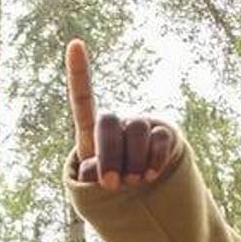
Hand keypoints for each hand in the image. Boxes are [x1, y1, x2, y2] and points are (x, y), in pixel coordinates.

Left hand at [66, 39, 173, 189]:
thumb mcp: (91, 190)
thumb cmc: (110, 192)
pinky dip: (154, 159)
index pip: (83, 102)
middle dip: (109, 153)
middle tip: (110, 184)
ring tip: (133, 183)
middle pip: (108, 121)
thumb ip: (88, 179)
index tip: (75, 44)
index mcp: (92, 133)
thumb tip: (94, 169)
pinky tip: (151, 176)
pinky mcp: (165, 134)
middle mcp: (117, 124)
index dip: (79, 73)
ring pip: (136, 128)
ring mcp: (141, 127)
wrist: (144, 198)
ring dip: (133, 160)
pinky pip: (160, 138)